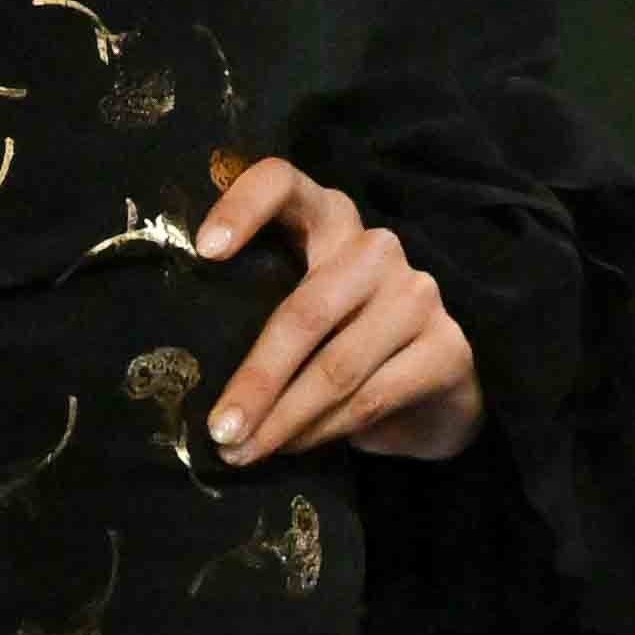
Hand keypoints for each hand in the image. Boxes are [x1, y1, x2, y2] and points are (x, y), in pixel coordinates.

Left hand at [195, 156, 481, 463]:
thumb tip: (185, 367)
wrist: (435, 390)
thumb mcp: (301, 313)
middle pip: (305, 310)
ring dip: (284, 420)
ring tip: (244, 451)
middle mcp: (376, 248)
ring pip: (337, 366)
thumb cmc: (343, 343)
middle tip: (220, 428)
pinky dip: (323, 431)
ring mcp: (418, 295)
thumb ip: (261, 309)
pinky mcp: (449, 348)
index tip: (205, 251)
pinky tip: (292, 449)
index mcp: (327, 220)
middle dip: (257, 379)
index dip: (243, 207)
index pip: (284, 182)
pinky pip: (372, 397)